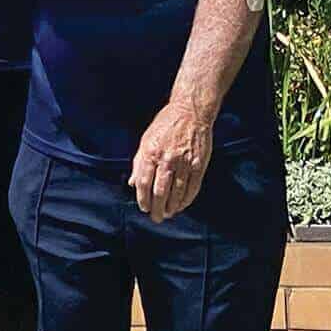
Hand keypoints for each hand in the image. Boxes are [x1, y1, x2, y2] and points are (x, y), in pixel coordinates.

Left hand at [131, 97, 212, 221]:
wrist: (190, 113)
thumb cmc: (164, 126)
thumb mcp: (145, 140)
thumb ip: (138, 163)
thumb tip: (132, 183)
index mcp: (150, 153)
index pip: (144, 182)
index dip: (143, 198)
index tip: (144, 207)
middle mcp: (166, 159)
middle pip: (160, 191)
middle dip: (157, 208)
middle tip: (156, 218)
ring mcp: (184, 162)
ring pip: (177, 192)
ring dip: (172, 206)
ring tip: (168, 214)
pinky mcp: (198, 164)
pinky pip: (192, 187)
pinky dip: (187, 199)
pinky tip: (182, 205)